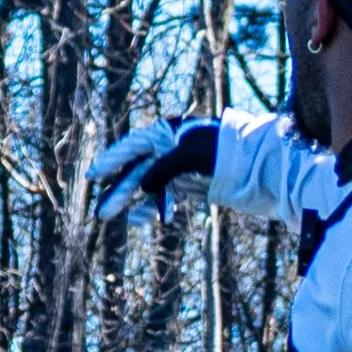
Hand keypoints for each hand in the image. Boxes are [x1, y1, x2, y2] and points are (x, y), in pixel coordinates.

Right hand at [89, 119, 216, 222]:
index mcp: (168, 132)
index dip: (112, 159)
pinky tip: (140, 218)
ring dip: (131, 202)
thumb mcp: (189, 155)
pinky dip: (154, 207)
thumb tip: (143, 188)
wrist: (257, 164)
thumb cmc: (223, 150)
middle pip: (138, 171)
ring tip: (111, 217)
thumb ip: (163, 169)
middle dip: (118, 191)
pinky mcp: (191, 185)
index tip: (93, 174)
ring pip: (148, 187)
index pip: (133, 146)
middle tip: (101, 212)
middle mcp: (170, 149)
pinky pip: (165, 197)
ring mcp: (180, 168)